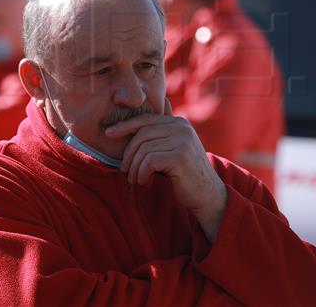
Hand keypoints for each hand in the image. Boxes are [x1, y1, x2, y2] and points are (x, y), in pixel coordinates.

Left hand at [105, 99, 227, 241]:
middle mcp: (182, 127)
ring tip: (134, 178)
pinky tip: (144, 180)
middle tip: (124, 169)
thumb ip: (159, 135)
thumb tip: (133, 123)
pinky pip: (149, 161)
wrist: (207, 195)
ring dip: (135, 167)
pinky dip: (142, 172)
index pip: (145, 120)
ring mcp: (183, 140)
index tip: (109, 133)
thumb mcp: (172, 148)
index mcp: (178, 122)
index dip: (125, 125)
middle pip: (142, 134)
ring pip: (144, 149)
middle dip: (129, 152)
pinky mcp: (181, 156)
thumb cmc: (183, 173)